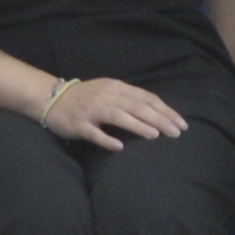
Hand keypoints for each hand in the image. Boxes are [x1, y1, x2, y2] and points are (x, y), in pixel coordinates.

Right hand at [35, 76, 182, 148]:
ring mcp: (92, 110)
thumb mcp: (109, 91)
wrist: (52, 98)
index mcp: (116, 87)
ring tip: (155, 135)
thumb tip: (157, 112)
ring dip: (138, 125)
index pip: (147, 98)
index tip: (181, 123)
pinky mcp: (79, 124)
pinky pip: (95, 133)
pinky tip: (120, 147)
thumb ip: (130, 99)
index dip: (166, 110)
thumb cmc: (86, 98)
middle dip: (159, 119)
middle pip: (137, 107)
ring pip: (118, 116)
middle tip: (176, 132)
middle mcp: (106, 96)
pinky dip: (107, 139)